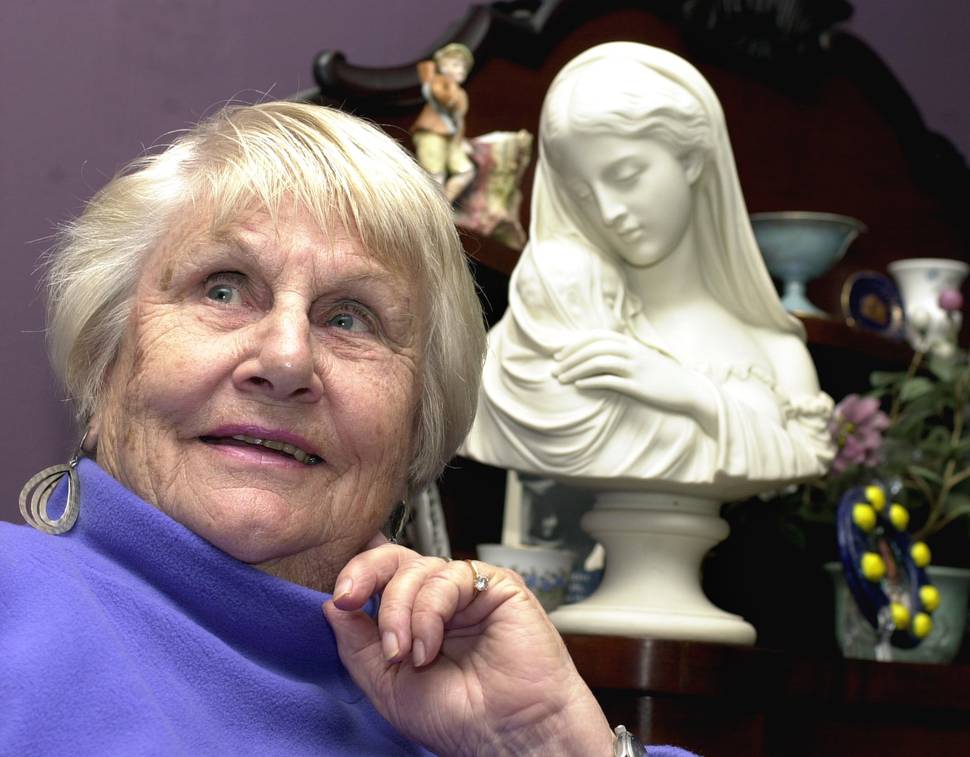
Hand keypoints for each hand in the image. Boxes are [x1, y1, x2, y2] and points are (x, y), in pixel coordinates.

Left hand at [323, 536, 611, 755]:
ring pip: (416, 568)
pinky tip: (430, 648)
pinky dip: (429, 612)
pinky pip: (449, 576)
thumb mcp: (386, 685)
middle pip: (393, 560)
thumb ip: (357, 645)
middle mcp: (439, 597)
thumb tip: (331, 605)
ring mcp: (467, 589)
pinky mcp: (496, 584)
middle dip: (364, 577)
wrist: (508, 734)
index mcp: (413, 615)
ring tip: (408, 655)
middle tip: (350, 603)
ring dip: (399, 612)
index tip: (339, 598)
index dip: (355, 576)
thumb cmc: (459, 718)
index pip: (379, 574)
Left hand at [553, 330, 715, 427]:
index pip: (596, 336)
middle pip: (593, 348)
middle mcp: (631, 352)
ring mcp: (635, 368)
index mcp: (630, 343)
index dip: (574, 344)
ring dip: (576, 370)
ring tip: (562, 379)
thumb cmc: (661, 375)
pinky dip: (591, 381)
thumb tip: (596, 354)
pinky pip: (610, 381)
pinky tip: (579, 386)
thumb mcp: (641, 358)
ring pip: (598, 362)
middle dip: (570, 358)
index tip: (558, 355)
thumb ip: (622, 352)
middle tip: (555, 369)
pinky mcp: (638, 386)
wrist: (689, 389)